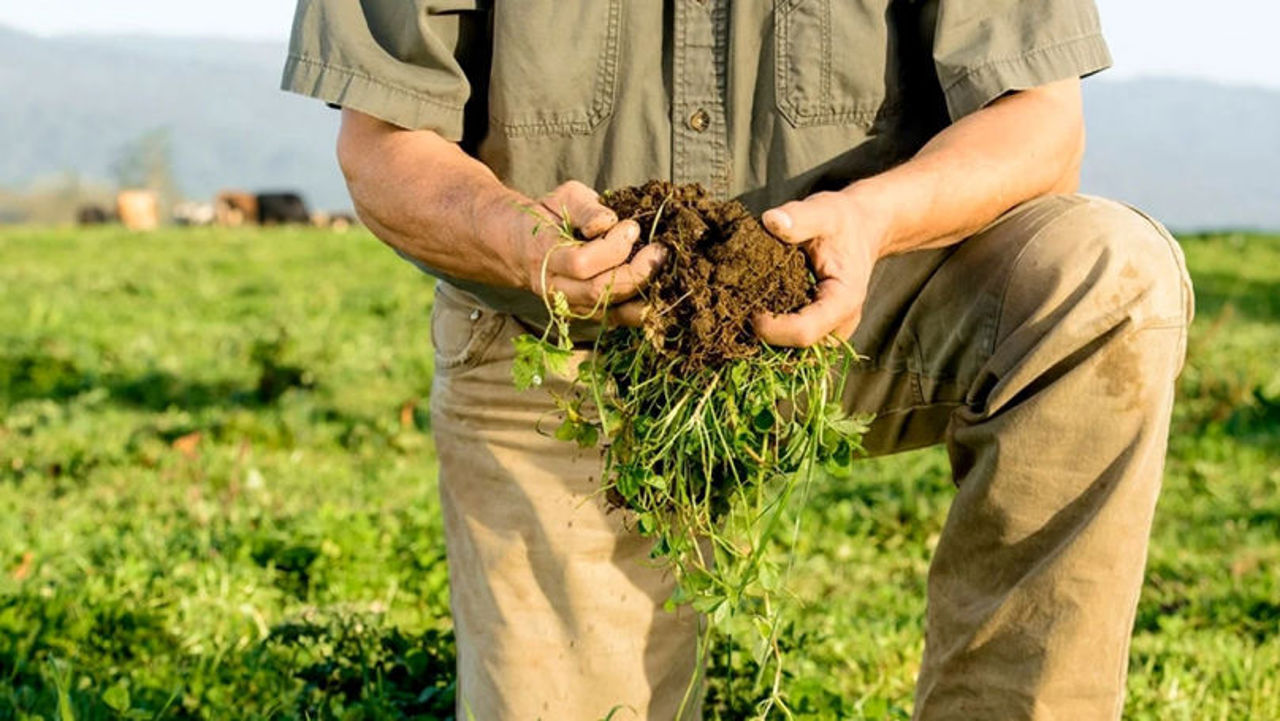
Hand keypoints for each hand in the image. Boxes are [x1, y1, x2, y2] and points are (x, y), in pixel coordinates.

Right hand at [518, 181, 665, 317]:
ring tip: (661, 269)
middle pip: (598, 292)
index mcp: (545, 255)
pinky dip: (642, 309)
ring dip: (643, 292)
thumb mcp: (565, 198)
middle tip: (659, 251)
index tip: (630, 226)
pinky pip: (618, 319)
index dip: (612, 247)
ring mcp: (570, 306)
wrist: (522, 246)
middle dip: (636, 272)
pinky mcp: (587, 315)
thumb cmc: (550, 215)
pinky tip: (659, 291)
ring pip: (611, 312)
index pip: (581, 263)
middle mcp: (555, 288)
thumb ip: (587, 208)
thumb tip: (609, 223)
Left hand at [753, 191, 888, 346]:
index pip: (803, 333)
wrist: (861, 229)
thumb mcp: (824, 212)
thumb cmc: (842, 221)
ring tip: (747, 307)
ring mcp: (829, 332)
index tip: (748, 308)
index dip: (771, 328)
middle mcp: (839, 325)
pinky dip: (770, 330)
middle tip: (740, 307)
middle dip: (764, 334)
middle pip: (794, 348)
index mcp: (843, 302)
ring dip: (764, 335)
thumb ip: (799, 218)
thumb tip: (771, 221)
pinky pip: (790, 343)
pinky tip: (756, 307)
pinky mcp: (817, 330)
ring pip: (789, 350)